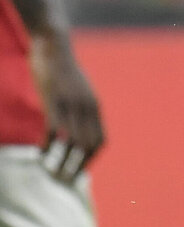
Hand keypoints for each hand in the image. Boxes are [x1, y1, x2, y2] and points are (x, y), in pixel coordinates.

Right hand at [30, 33, 104, 181]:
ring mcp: (71, 104)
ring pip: (72, 143)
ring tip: (51, 171)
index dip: (90, 159)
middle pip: (88, 146)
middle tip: (63, 179)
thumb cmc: (64, 70)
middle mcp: (87, 107)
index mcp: (95, 106)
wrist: (55, 46)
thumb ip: (81, 108)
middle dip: (77, 167)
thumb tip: (79, 127)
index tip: (78, 170)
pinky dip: (47, 147)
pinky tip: (40, 153)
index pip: (100, 140)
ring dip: (62, 161)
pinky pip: (54, 131)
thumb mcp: (79, 91)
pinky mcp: (54, 101)